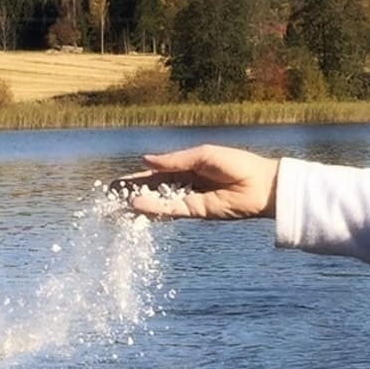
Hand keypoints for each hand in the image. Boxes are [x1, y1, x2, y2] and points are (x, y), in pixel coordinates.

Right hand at [114, 145, 279, 219]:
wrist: (262, 185)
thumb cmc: (237, 163)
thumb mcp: (202, 155)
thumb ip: (174, 161)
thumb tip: (145, 161)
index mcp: (186, 167)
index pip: (155, 174)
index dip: (135, 179)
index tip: (115, 183)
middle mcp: (184, 185)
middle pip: (151, 191)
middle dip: (130, 194)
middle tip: (107, 198)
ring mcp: (189, 199)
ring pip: (157, 203)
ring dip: (137, 204)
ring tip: (115, 206)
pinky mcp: (196, 212)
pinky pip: (170, 210)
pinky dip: (154, 208)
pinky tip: (137, 206)